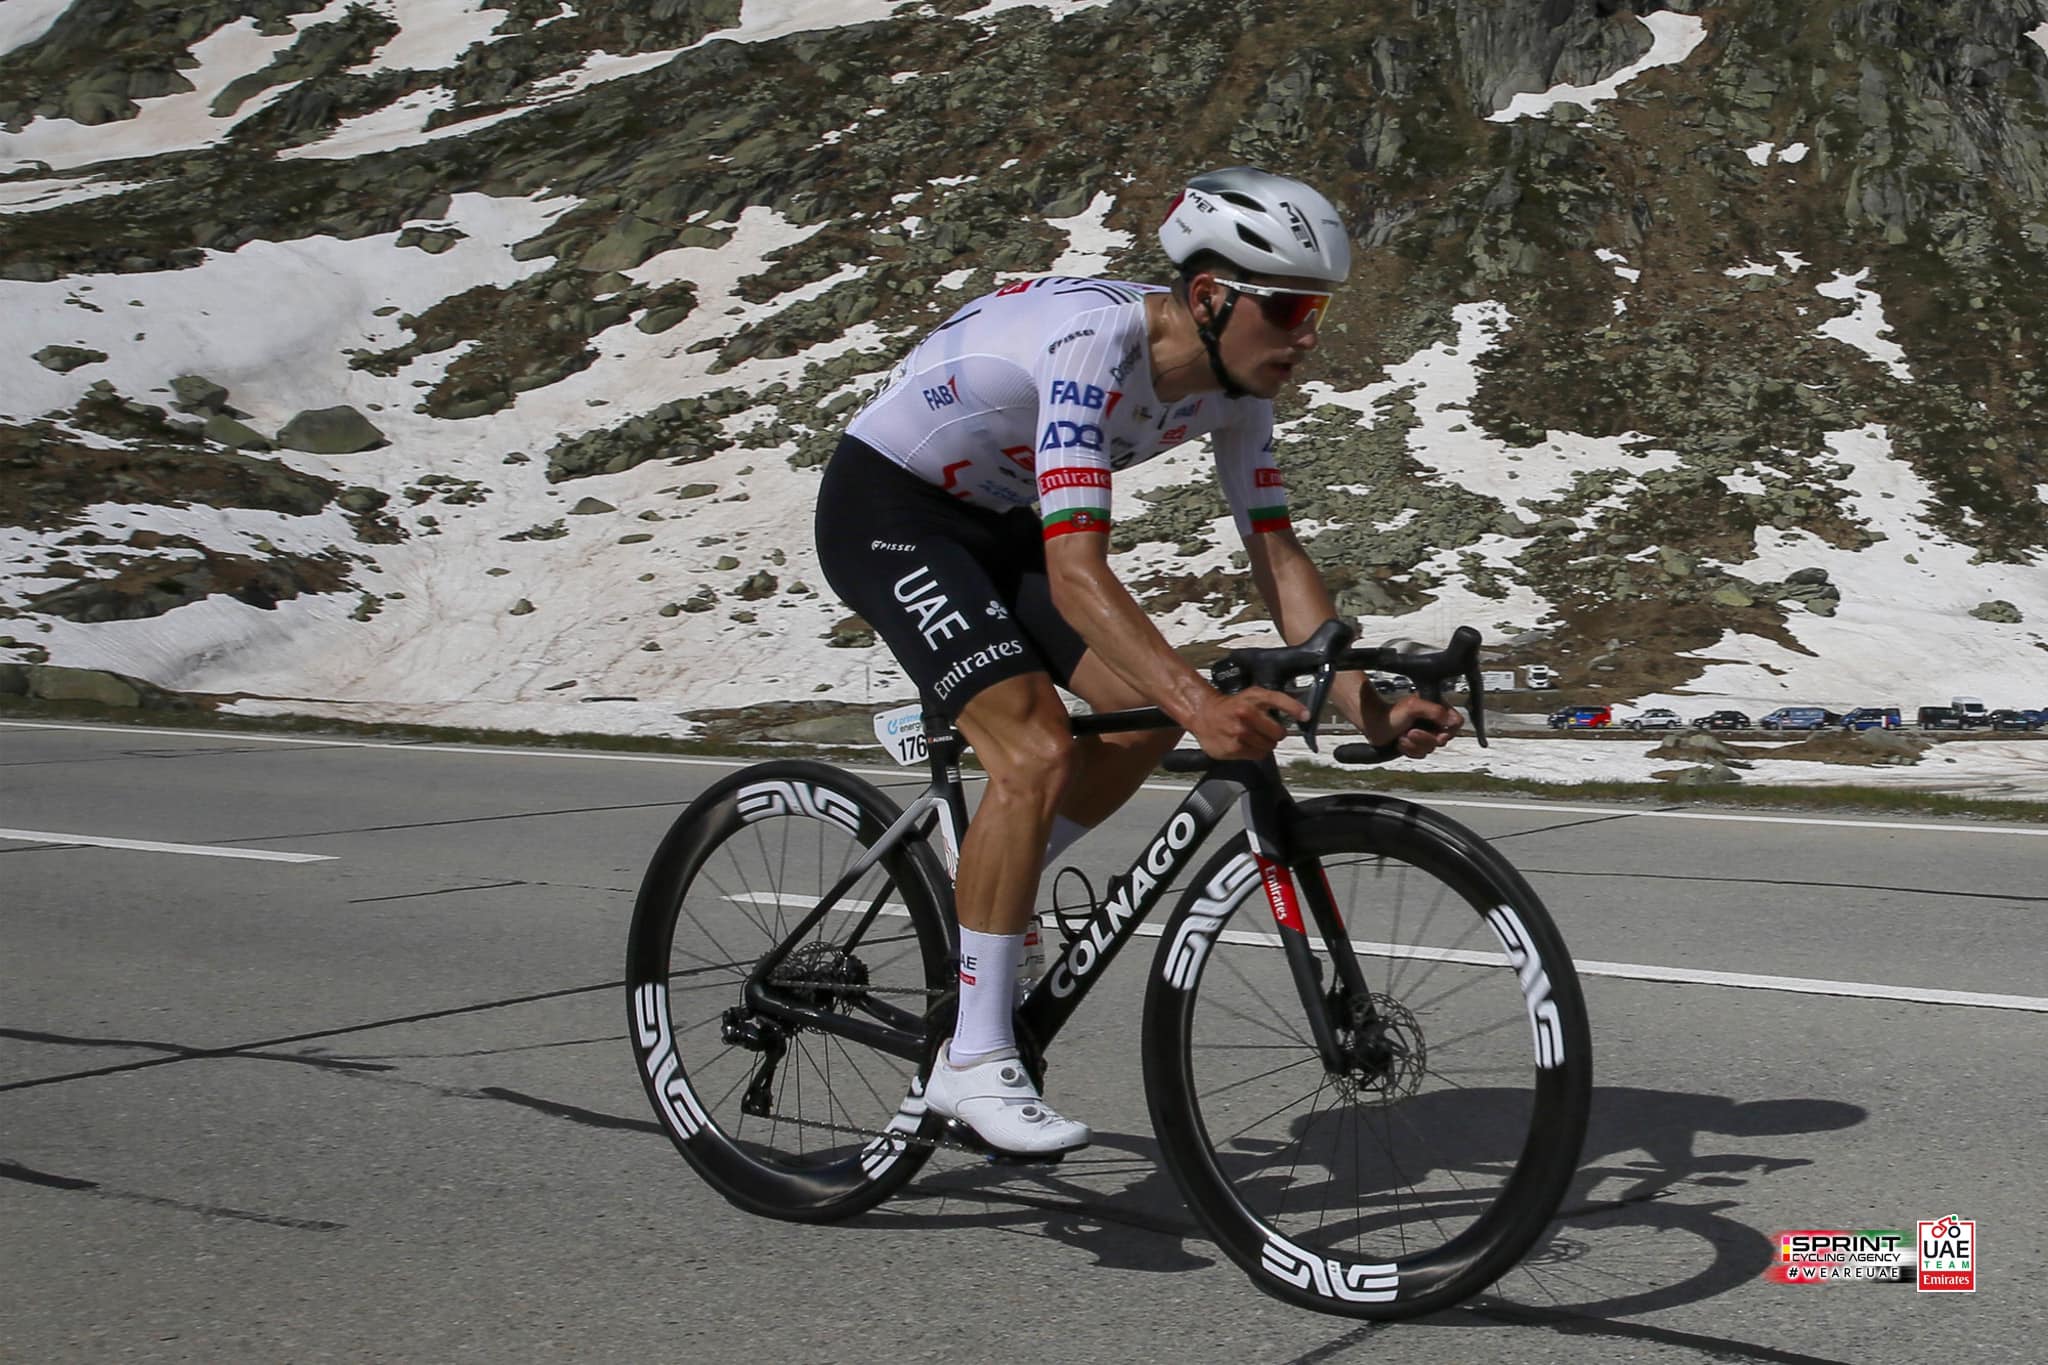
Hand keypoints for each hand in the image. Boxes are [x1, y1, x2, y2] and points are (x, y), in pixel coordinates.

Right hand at [1190, 686, 1307, 760]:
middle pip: (1278, 733)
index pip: (1279, 700)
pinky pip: (1256, 755)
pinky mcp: (1233, 748)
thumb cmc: (1231, 706)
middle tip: (1266, 730)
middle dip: (1275, 734)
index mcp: (1253, 698)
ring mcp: (1239, 732)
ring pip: (1268, 747)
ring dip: (1265, 743)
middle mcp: (1246, 714)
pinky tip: (1244, 742)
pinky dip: (1254, 751)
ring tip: (1253, 736)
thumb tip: (1300, 713)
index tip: (1305, 716)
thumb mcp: (1253, 696)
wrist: (1204, 714)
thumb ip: (1275, 702)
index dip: (1295, 709)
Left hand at [1368, 696, 1463, 759]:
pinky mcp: (1416, 745)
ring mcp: (1425, 734)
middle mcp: (1433, 722)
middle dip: (1424, 738)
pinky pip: (1421, 755)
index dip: (1448, 730)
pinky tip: (1400, 742)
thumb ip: (1435, 711)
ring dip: (1414, 745)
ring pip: (1431, 749)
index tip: (1437, 732)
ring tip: (1402, 736)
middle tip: (1411, 732)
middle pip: (1443, 739)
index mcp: (1436, 709)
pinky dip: (1409, 750)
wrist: (1374, 725)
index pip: (1456, 722)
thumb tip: (1452, 719)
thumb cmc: (1390, 713)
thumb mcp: (1414, 707)